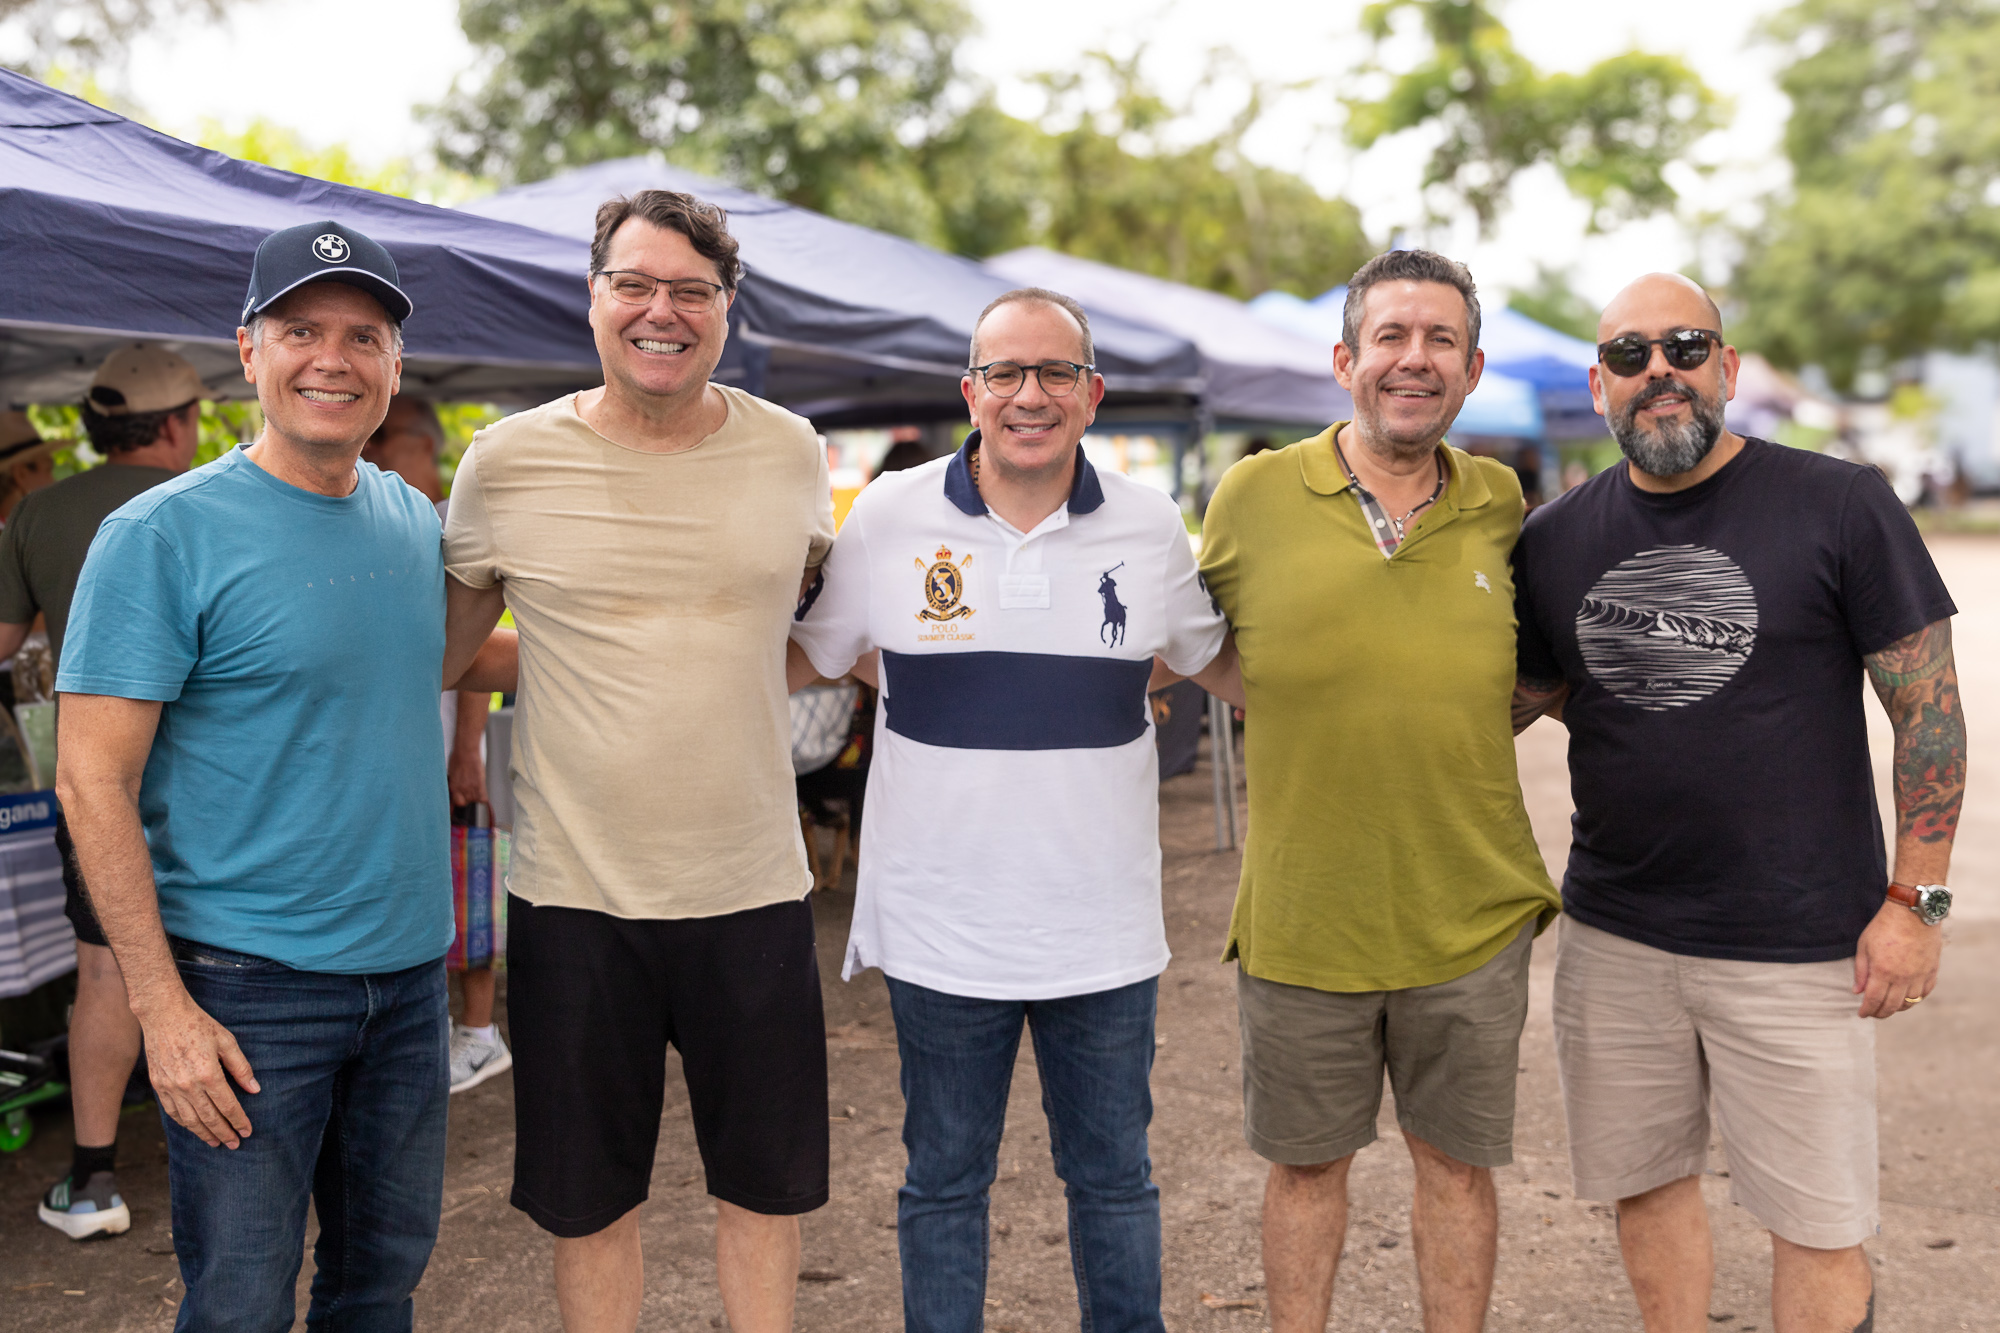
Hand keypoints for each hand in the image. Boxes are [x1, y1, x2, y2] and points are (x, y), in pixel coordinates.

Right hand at [138, 993, 259, 1146]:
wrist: (163, 1015)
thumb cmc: (199, 1025)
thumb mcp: (226, 1041)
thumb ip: (241, 1067)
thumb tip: (254, 1089)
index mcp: (208, 1073)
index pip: (228, 1106)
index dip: (239, 1121)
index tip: (247, 1131)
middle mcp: (188, 1085)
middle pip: (209, 1118)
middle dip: (224, 1133)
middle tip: (235, 1144)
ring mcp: (171, 1087)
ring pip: (190, 1119)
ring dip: (204, 1133)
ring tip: (216, 1142)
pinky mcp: (158, 1085)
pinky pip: (172, 1112)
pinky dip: (184, 1123)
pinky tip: (194, 1128)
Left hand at [448, 744, 488, 806]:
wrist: (466, 751)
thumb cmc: (458, 759)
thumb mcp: (452, 773)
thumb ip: (453, 784)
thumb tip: (454, 790)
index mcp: (453, 787)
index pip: (456, 802)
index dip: (459, 801)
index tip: (461, 799)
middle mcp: (462, 789)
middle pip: (466, 803)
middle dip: (468, 798)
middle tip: (470, 791)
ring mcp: (471, 788)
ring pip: (475, 800)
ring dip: (476, 796)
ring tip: (476, 788)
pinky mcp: (480, 784)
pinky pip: (483, 799)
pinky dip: (484, 798)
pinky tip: (482, 792)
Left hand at [1853, 898, 1942, 1018]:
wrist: (1913, 913)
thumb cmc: (1884, 926)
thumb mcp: (1864, 946)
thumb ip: (1861, 971)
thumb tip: (1858, 992)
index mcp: (1883, 971)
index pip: (1874, 1000)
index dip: (1867, 1010)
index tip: (1862, 1014)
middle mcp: (1903, 977)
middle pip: (1892, 1006)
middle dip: (1880, 1013)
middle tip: (1873, 1013)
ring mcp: (1919, 975)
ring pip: (1910, 1002)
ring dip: (1897, 1008)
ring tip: (1888, 1006)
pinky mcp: (1932, 970)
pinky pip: (1924, 992)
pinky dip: (1915, 999)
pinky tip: (1907, 998)